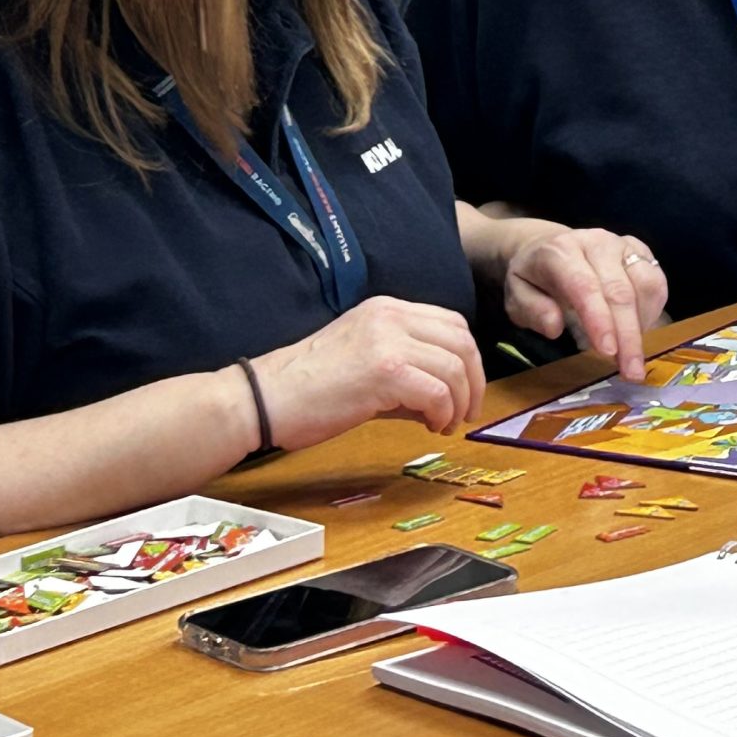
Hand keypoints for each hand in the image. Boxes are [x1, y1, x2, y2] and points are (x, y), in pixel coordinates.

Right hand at [250, 297, 486, 450]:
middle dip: (474, 379)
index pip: (450, 323)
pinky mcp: (385, 371)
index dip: (467, 357)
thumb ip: (405, 373)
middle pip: (461, 341)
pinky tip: (432, 426)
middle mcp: (391, 317)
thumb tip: (442, 399)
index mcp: (386, 309)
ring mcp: (389, 341)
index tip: (465, 388)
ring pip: (455, 366)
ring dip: (460, 401)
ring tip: (446, 423)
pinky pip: (437, 391)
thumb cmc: (306, 389)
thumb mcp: (363, 364)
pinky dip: (443, 412)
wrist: (262, 400)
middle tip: (467, 410)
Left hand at [498, 223, 668, 381]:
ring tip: (632, 353)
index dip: (599, 320)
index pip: (585, 286)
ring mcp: (622, 244)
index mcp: (561, 252)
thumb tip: (555, 328)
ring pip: (646, 285)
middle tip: (632, 371)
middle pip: (620, 291)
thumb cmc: (534, 278)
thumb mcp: (516, 296)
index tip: (608, 351)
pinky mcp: (641, 251)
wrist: (549, 246)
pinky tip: (637, 330)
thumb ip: (532, 310)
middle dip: (628, 335)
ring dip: (643, 325)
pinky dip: (652, 311)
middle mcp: (597, 242)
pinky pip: (657, 282)